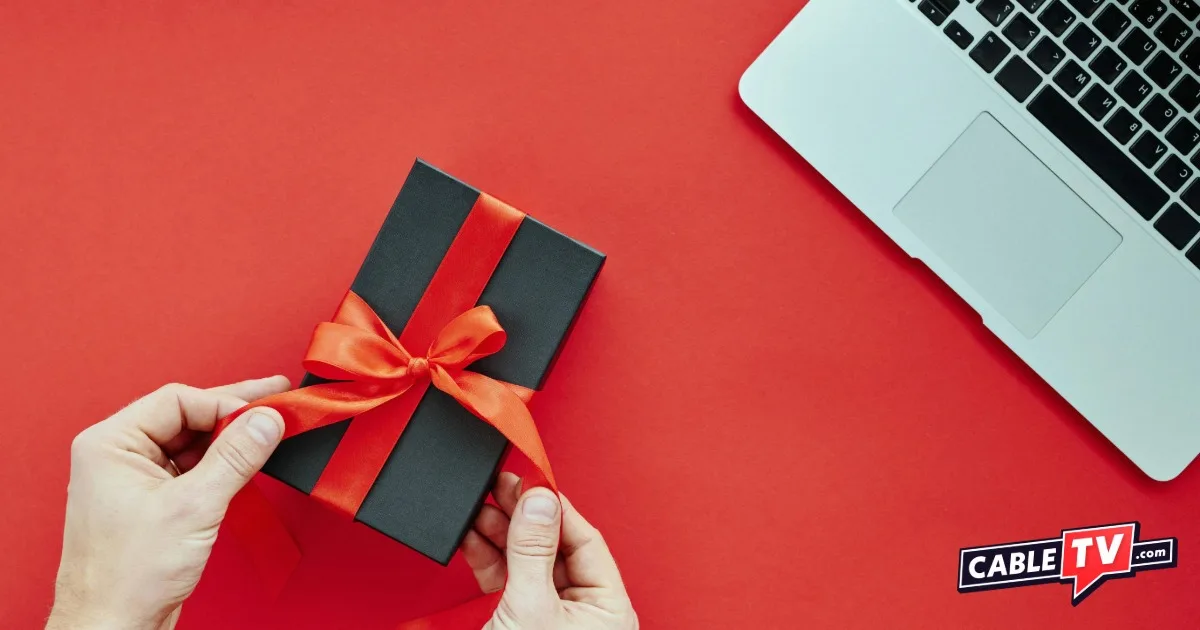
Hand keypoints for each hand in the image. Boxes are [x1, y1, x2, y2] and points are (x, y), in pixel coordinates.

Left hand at [47, 377, 290, 629]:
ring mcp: (135, 480)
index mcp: (111, 444)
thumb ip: (235, 457)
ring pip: (192, 443)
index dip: (224, 404)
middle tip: (275, 398)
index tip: (263, 415)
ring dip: (229, 441)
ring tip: (270, 433)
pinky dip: (221, 466)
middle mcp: (119, 456)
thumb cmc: (126, 577)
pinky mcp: (153, 503)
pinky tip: (247, 464)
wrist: (113, 628)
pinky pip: (192, 470)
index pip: (178, 401)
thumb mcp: (193, 507)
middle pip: (186, 417)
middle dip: (233, 413)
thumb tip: (265, 420)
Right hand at [461, 472, 637, 629]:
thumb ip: (533, 550)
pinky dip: (490, 558)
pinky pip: (511, 581)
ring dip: (501, 533)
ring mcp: (554, 619)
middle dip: (523, 516)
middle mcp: (586, 612)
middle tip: (500, 484)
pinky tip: (473, 537)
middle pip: (555, 547)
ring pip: (529, 562)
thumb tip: (539, 499)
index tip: (528, 480)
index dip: (555, 507)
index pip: (586, 540)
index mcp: (608, 609)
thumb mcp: (530, 607)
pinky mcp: (524, 624)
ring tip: (479, 506)